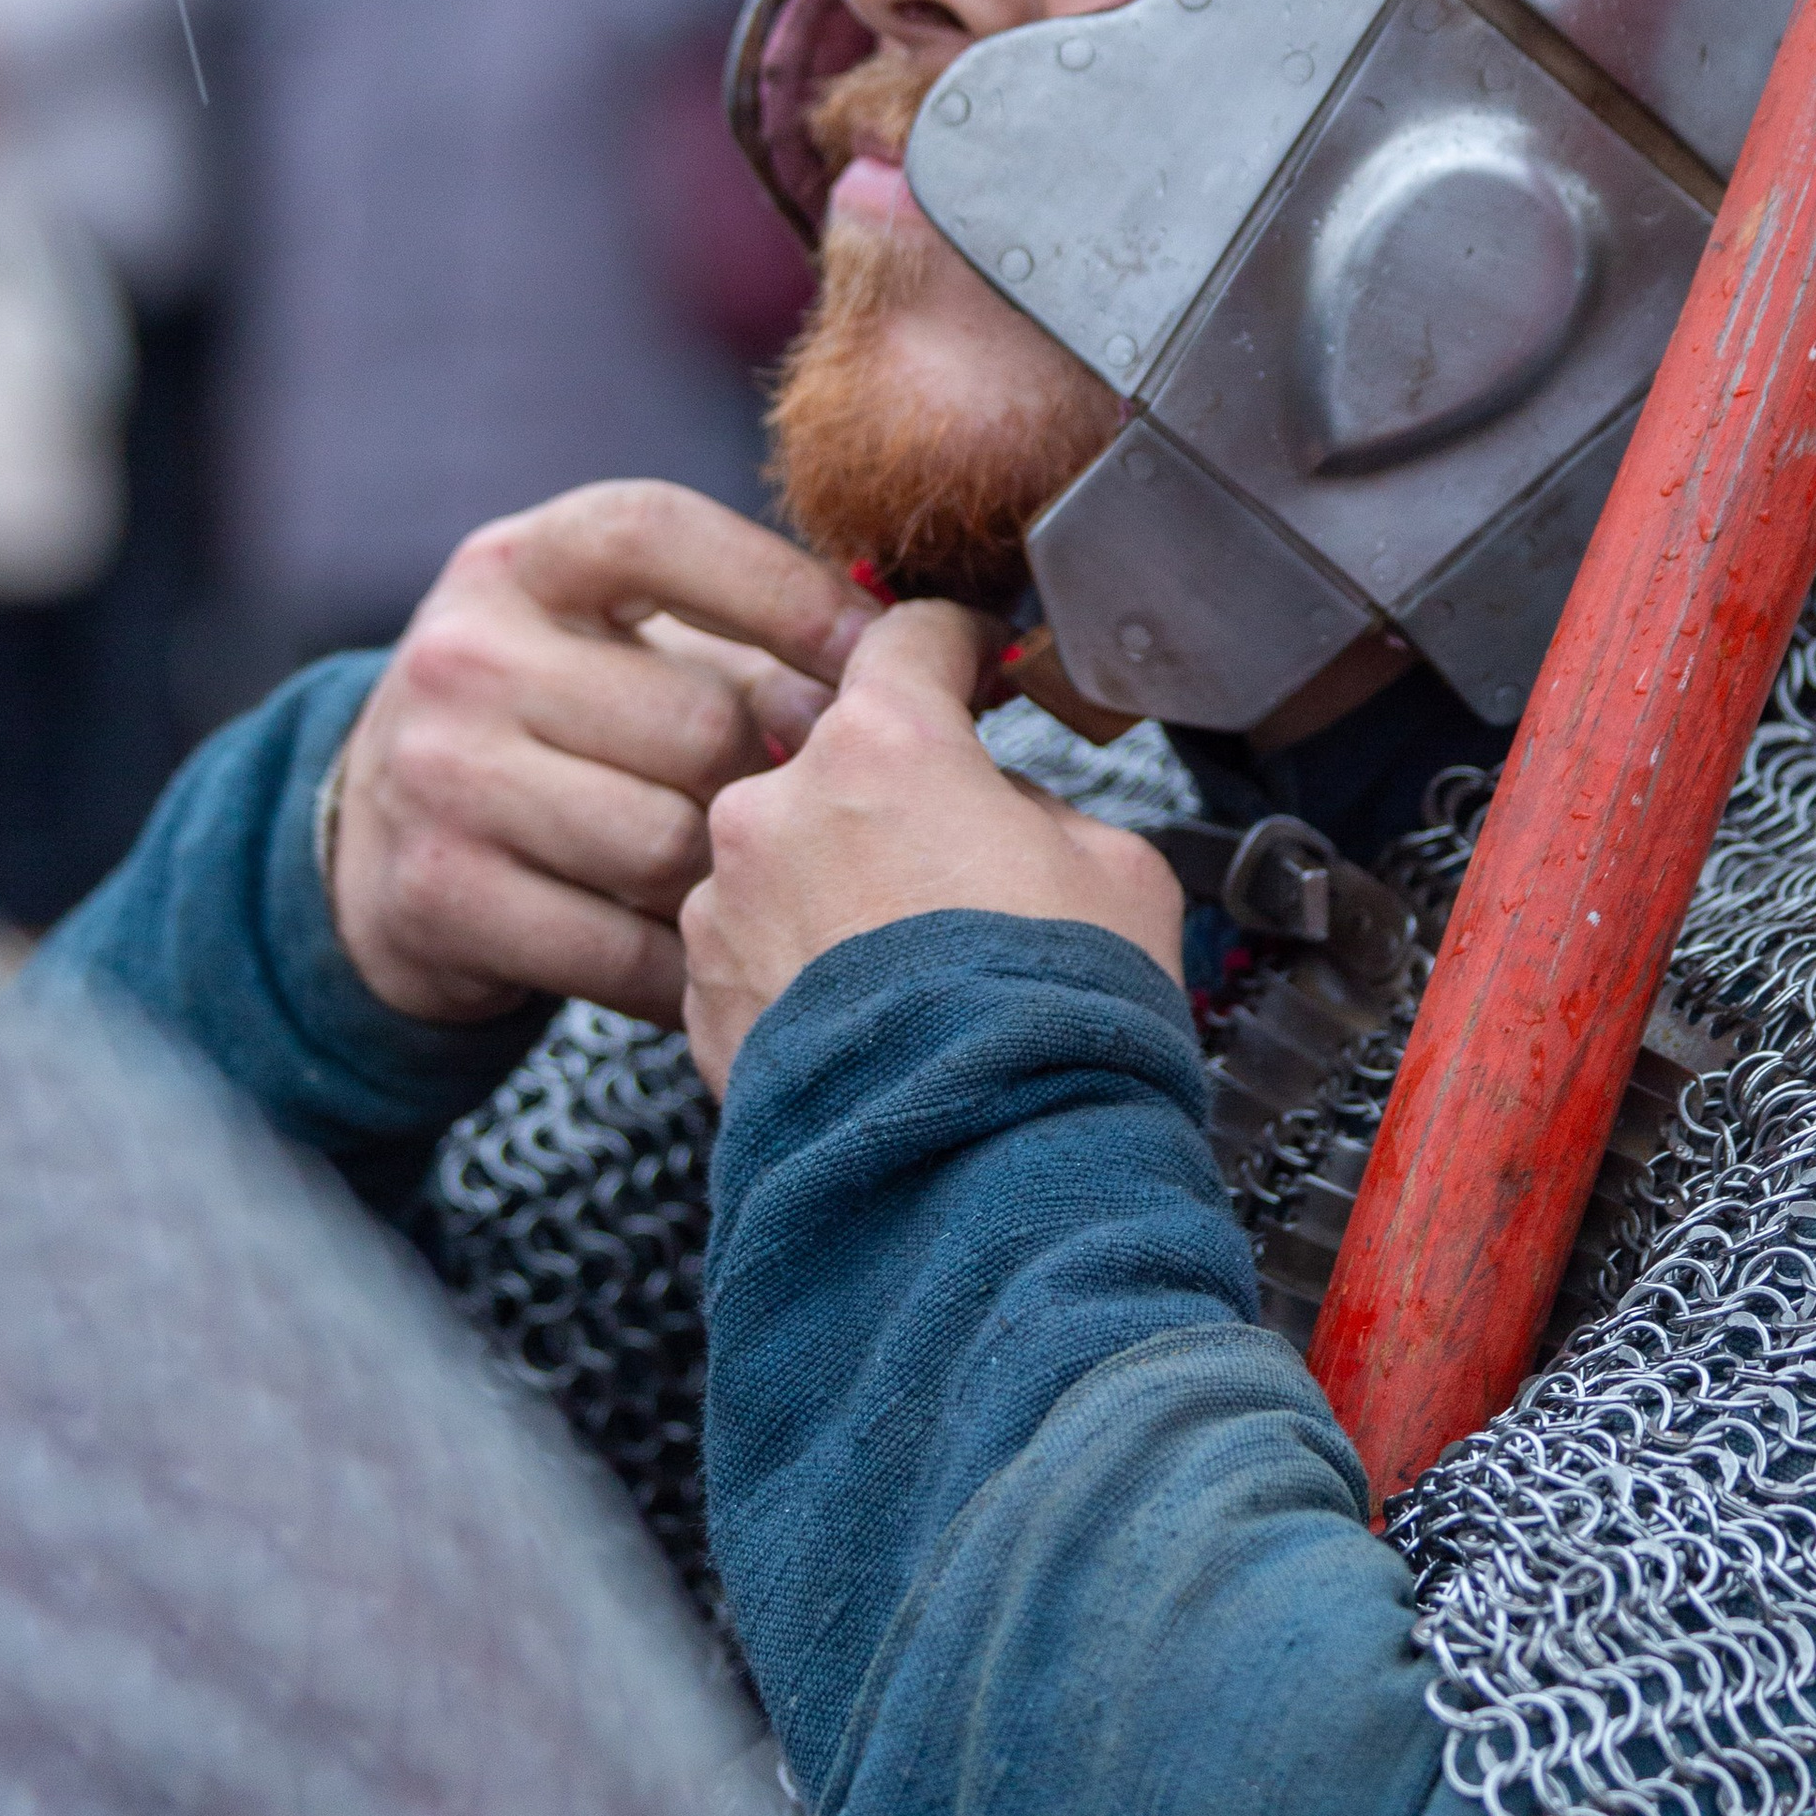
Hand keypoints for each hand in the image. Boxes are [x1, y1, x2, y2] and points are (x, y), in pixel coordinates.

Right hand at [332, 481, 870, 1028]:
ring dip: (729, 883)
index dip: (784, 589)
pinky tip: (706, 966)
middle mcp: (462, 653)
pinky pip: (619, 951)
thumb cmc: (554, 729)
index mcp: (519, 563)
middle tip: (807, 813)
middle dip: (772, 777)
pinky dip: (685, 972)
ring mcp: (438, 775)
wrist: (375, 845)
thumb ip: (742, 649)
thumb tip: (906, 668)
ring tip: (752, 888)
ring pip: (665, 843)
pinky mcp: (435, 895)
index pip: (660, 534)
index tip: (875, 652)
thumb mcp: (616, 651)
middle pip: (695, 720)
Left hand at [680, 597, 1184, 1095]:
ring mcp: (722, 908)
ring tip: (916, 968)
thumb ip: (1040, 804)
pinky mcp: (700, 1002)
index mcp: (883, 746)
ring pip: (782, 859)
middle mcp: (777, 808)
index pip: (906, 638)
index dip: (956, 647)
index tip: (974, 665)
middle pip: (832, 758)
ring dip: (836, 887)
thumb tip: (1004, 810)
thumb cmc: (1059, 1020)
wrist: (982, 1177)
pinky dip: (800, 970)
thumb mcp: (1116, 868)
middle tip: (959, 858)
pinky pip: (751, 951)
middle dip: (891, 794)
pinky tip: (874, 1022)